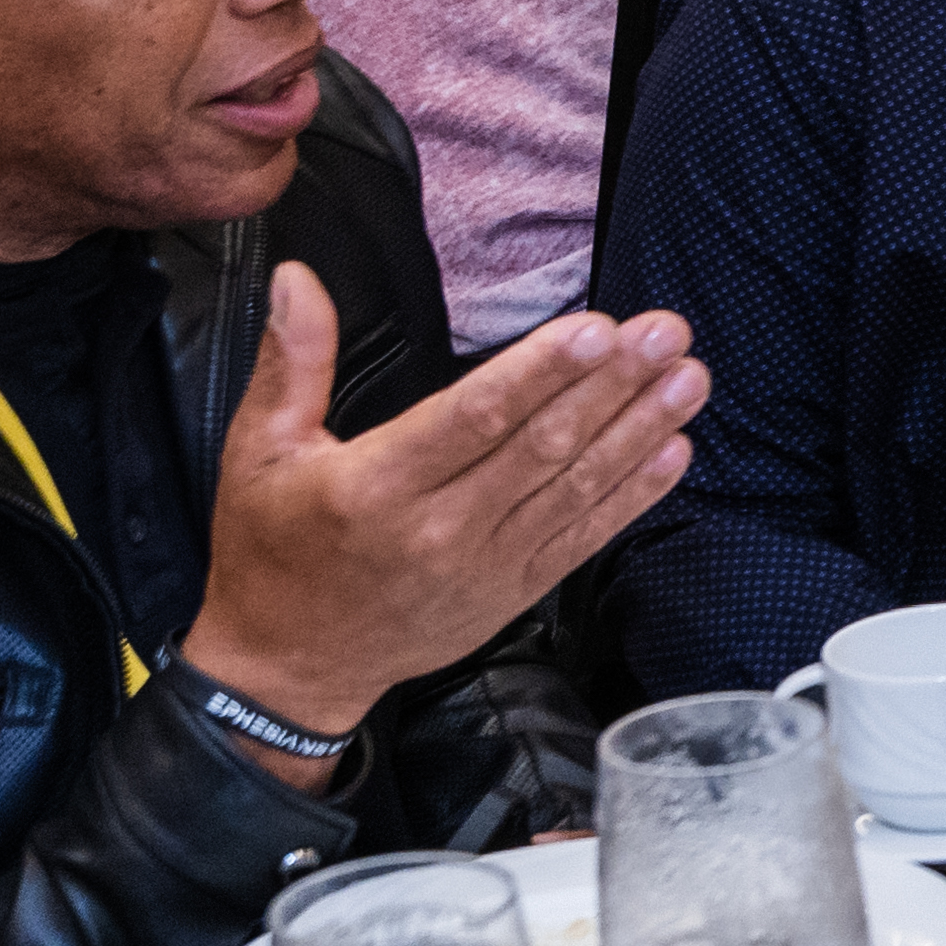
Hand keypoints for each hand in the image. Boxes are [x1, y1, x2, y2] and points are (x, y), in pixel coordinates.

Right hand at [174, 272, 706, 755]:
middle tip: (667, 332)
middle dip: (613, 385)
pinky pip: (582, 537)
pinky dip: (632, 495)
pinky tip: (673, 450)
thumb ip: (291, 363)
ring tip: (689, 378)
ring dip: (639, 430)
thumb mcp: (256, 452)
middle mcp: (439, 528)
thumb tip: (298, 277)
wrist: (292, 667)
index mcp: (377, 486)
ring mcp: (484, 565)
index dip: (543, 373)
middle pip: (542, 447)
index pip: (476, 419)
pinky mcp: (513, 592)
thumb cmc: (272, 552)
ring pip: (574, 488)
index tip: (599, 330)